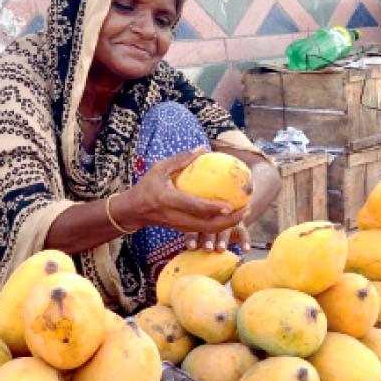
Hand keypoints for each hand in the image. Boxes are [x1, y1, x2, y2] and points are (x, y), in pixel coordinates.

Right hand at [125, 147, 247, 233]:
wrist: (134, 210)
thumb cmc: (146, 186)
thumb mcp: (159, 168)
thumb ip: (181, 159)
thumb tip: (203, 148)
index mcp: (168, 200)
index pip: (194, 207)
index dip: (213, 208)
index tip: (231, 205)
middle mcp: (175, 216)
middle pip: (207, 225)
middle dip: (229, 221)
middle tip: (246, 209)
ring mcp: (179, 226)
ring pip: (207, 231)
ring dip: (228, 225)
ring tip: (244, 212)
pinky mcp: (183, 229)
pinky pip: (204, 231)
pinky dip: (220, 226)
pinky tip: (231, 216)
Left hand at [185, 222, 250, 252]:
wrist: (228, 222)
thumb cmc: (208, 238)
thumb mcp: (201, 239)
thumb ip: (196, 247)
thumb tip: (187, 268)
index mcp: (200, 224)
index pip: (194, 230)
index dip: (192, 239)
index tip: (191, 248)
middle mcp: (213, 221)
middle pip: (210, 230)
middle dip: (208, 240)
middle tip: (208, 249)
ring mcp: (227, 223)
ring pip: (225, 231)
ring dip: (222, 240)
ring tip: (221, 249)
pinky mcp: (239, 226)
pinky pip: (243, 233)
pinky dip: (245, 241)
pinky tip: (246, 250)